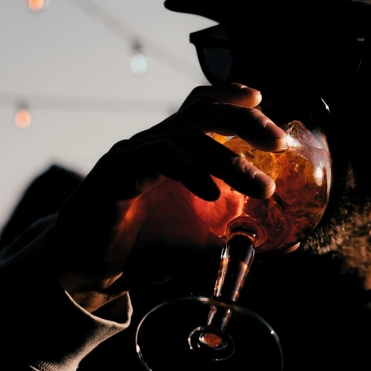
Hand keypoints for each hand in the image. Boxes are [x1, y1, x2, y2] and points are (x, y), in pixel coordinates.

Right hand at [46, 84, 286, 311]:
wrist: (88, 274)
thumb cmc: (143, 251)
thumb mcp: (200, 243)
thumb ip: (235, 237)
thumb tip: (282, 244)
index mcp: (171, 151)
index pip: (201, 108)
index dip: (230, 96)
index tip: (260, 99)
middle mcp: (153, 144)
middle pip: (202, 112)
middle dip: (245, 121)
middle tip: (280, 142)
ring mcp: (133, 154)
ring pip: (187, 136)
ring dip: (229, 159)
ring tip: (261, 187)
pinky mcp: (116, 171)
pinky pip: (158, 157)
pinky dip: (190, 171)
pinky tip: (212, 193)